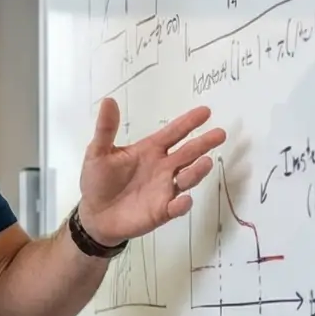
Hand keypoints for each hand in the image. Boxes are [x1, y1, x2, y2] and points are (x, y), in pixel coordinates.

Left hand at [77, 99, 227, 245]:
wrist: (94, 215)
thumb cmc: (98, 181)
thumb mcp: (98, 153)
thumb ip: (106, 129)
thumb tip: (108, 101)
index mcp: (150, 150)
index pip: (173, 133)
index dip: (188, 122)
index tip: (205, 111)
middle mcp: (163, 167)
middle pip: (188, 153)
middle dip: (204, 143)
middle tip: (220, 133)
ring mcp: (165, 189)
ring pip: (187, 178)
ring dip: (197, 171)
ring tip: (205, 162)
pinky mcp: (162, 211)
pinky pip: (176, 207)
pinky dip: (182, 204)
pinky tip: (183, 199)